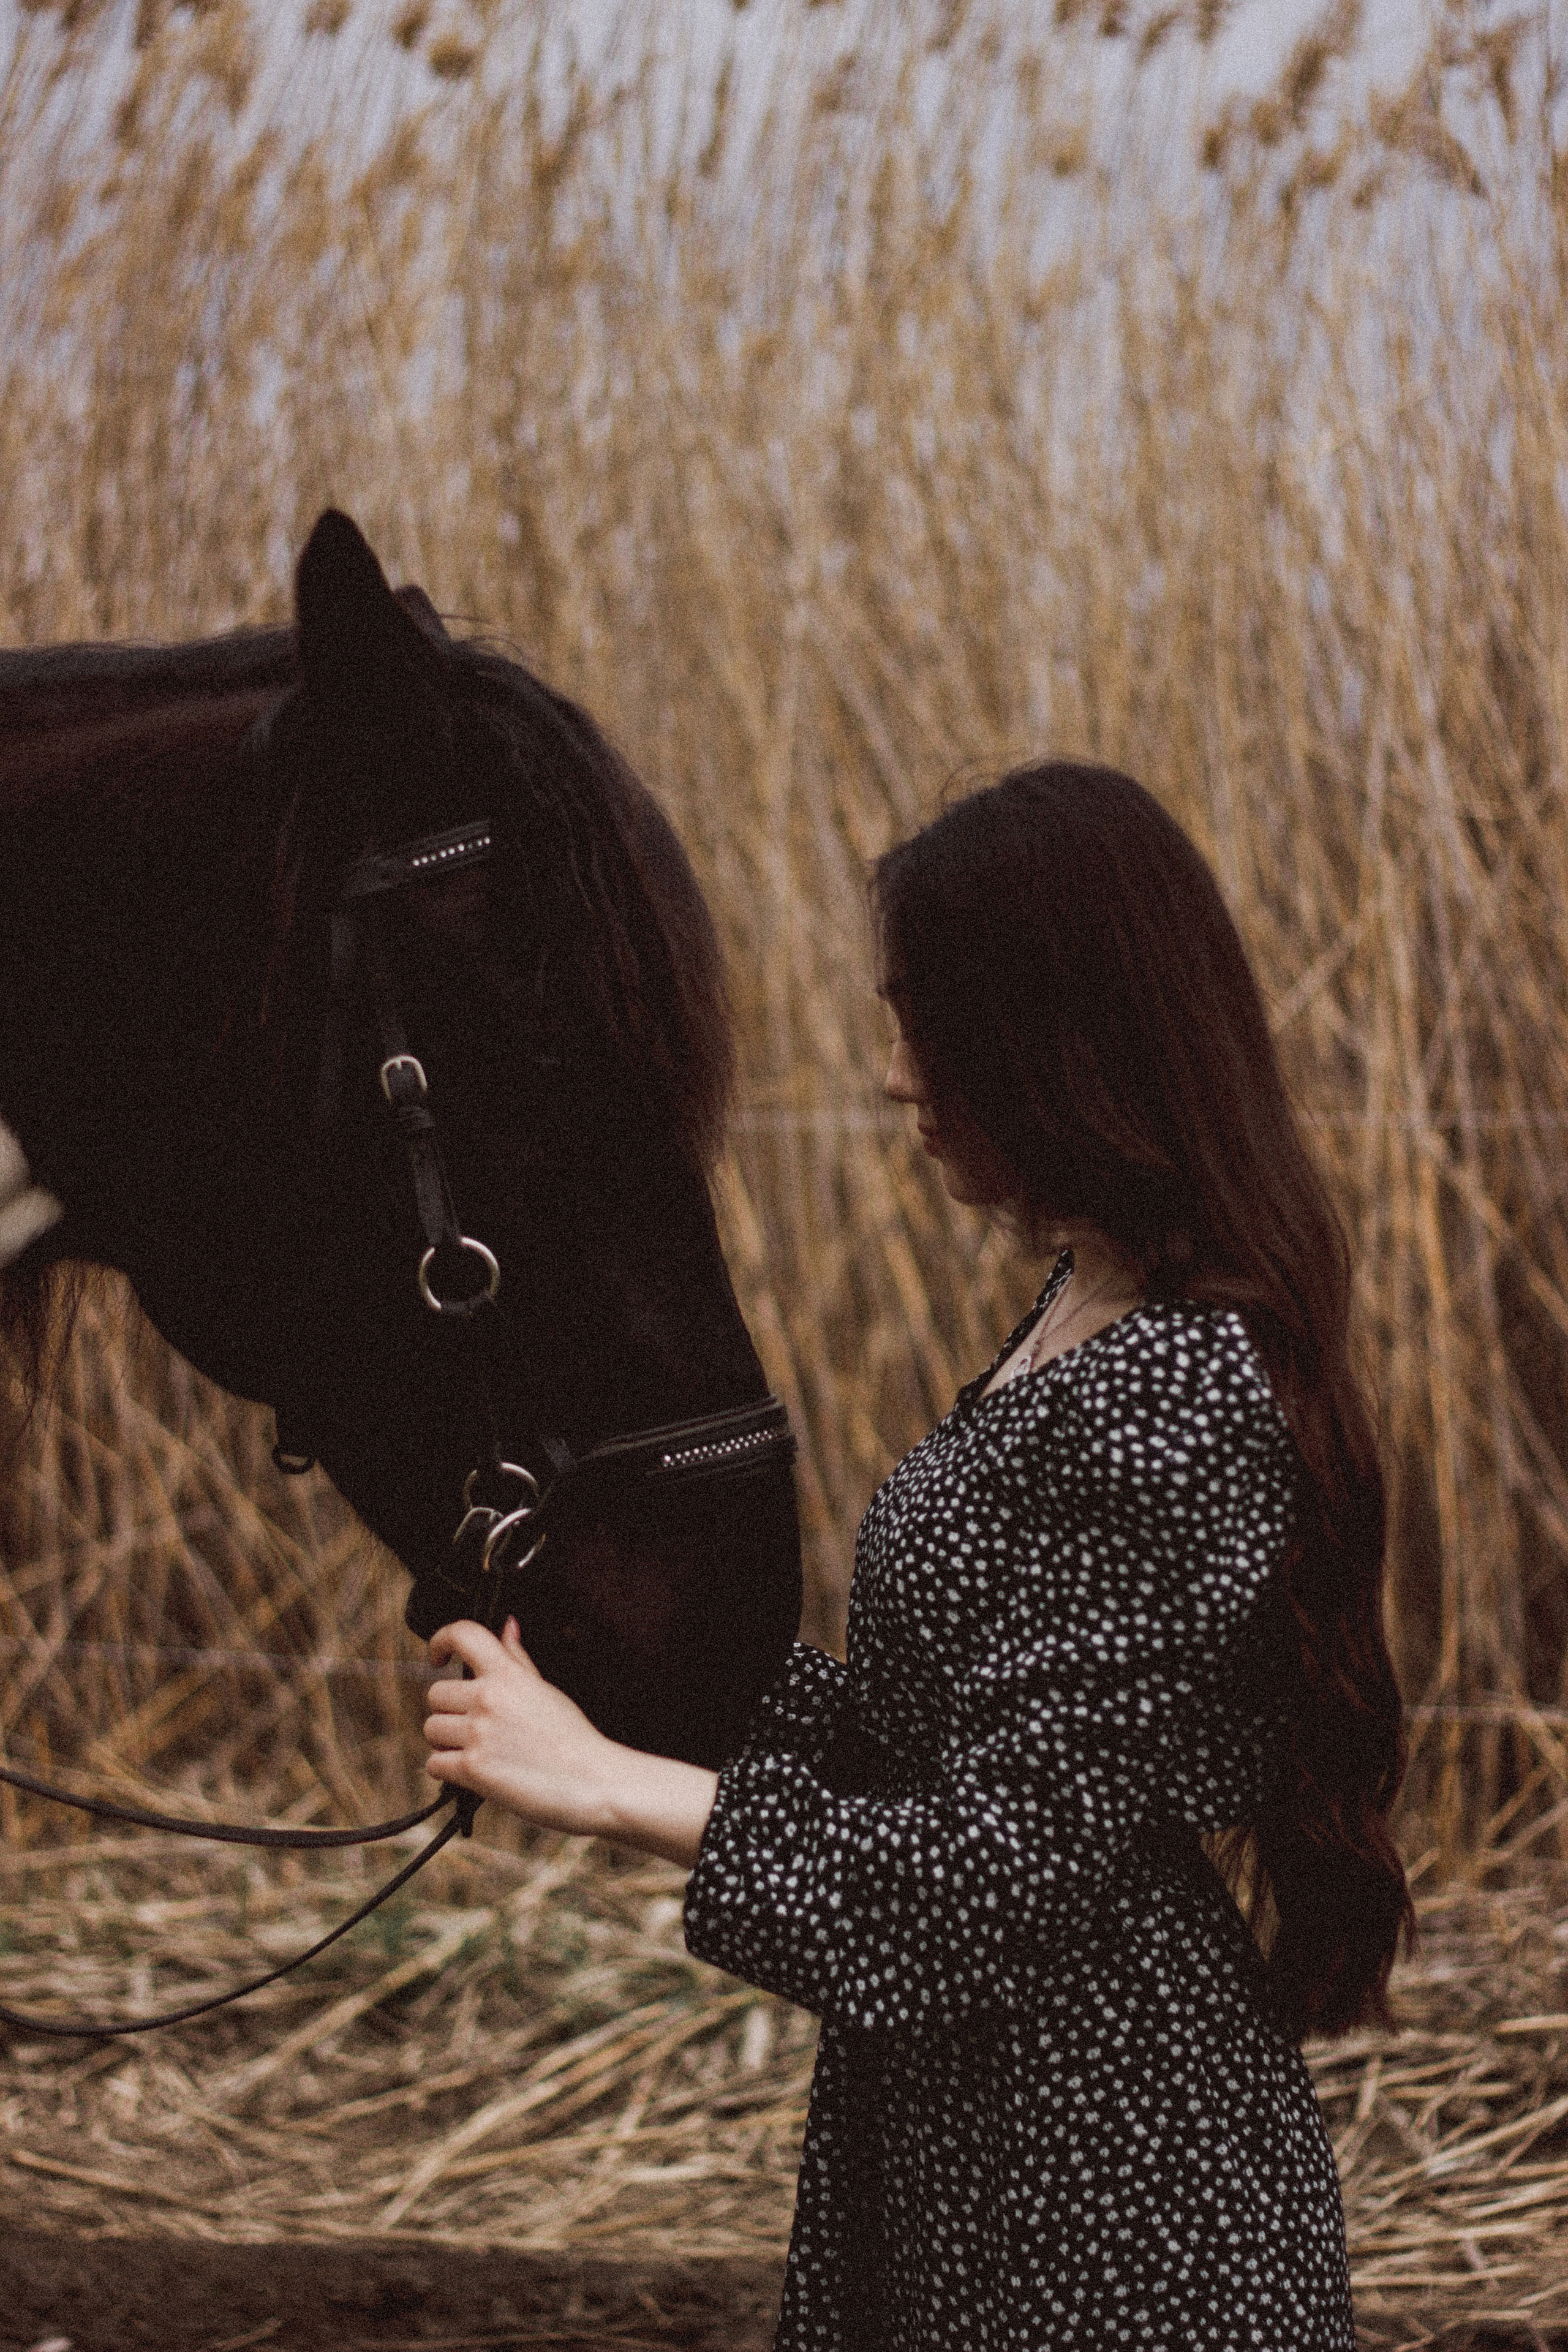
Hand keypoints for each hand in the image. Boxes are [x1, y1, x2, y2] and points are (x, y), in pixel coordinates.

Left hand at [423, 1618, 720, 1866]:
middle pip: (436, 1694)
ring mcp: (479, 1733)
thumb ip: (518, 1659)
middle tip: (472, 1727)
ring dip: (446, 1742)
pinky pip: (434, 1763)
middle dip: (449, 1711)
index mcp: (509, 1674)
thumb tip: (507, 1626)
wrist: (593, 1782)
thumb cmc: (573, 1738)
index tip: (438, 1657)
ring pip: (431, 1729)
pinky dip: (447, 1771)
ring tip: (476, 1751)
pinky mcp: (473, 1769)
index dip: (442, 1639)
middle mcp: (489, 1698)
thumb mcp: (546, 1690)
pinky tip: (472, 1772)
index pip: (464, 1634)